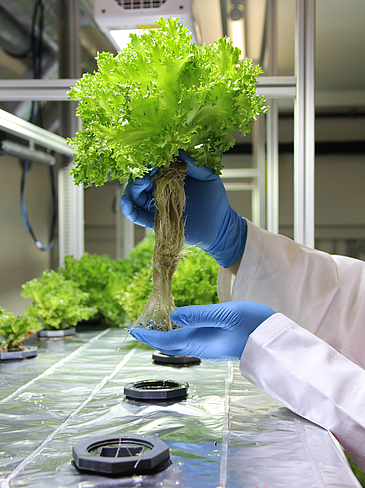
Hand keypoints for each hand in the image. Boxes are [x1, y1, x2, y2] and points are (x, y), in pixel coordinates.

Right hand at [120, 151, 246, 267]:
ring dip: (132, 190)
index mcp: (171, 176)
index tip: (153, 160)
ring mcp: (158, 205)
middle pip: (140, 181)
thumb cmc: (216, 200)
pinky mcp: (157, 221)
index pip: (154, 166)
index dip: (149, 162)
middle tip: (146, 173)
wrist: (221, 224)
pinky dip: (129, 210)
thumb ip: (195, 165)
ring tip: (139, 185)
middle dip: (138, 175)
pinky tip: (126, 204)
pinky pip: (138, 216)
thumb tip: (179, 152)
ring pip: (135, 197)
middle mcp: (161, 190)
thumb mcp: (209, 177)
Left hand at [130, 301, 274, 360]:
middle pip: (171, 345)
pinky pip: (190, 340)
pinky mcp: (217, 343)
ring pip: (180, 343)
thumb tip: (174, 316)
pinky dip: (179, 333)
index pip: (168, 341)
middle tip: (141, 327)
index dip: (150, 336)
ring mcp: (210, 346)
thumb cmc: (253, 325)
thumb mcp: (227, 314)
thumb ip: (200, 315)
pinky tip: (180, 323)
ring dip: (166, 335)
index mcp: (201, 341)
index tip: (135, 330)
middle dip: (155, 337)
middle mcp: (202, 347)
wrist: (275, 341)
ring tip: (156, 323)